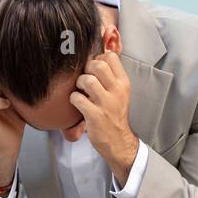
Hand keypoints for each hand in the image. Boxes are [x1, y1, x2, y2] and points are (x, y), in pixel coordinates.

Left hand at [70, 52, 138, 181]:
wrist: (118, 140)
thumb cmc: (115, 114)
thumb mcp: (120, 92)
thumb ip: (111, 76)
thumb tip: (97, 56)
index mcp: (123, 83)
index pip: (111, 56)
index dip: (98, 58)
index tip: (94, 69)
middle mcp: (117, 91)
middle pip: (98, 64)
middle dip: (87, 68)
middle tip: (86, 79)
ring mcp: (106, 103)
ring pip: (87, 79)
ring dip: (79, 83)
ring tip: (81, 91)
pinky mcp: (95, 115)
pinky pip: (77, 98)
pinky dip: (74, 99)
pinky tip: (78, 103)